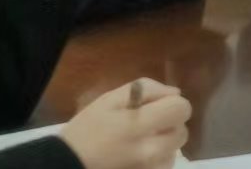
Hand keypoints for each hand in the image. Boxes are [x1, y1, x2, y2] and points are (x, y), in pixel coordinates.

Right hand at [59, 79, 190, 168]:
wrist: (68, 165)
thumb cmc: (87, 130)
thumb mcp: (110, 99)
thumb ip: (147, 89)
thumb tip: (175, 93)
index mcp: (140, 125)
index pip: (182, 109)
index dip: (172, 104)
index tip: (156, 107)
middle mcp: (151, 151)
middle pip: (182, 132)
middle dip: (169, 125)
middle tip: (146, 125)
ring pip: (174, 151)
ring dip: (164, 144)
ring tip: (140, 143)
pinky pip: (164, 166)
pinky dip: (157, 160)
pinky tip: (138, 156)